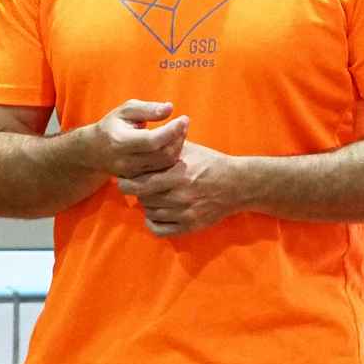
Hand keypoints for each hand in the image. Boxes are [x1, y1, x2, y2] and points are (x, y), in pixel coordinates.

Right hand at [85, 99, 189, 178]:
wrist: (95, 151)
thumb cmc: (113, 125)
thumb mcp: (126, 110)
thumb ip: (147, 109)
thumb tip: (170, 108)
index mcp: (120, 142)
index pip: (153, 140)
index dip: (172, 130)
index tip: (184, 118)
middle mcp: (125, 161)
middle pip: (162, 155)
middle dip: (178, 138)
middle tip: (183, 124)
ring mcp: (132, 174)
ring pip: (165, 165)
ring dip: (178, 148)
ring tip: (180, 132)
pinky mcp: (138, 181)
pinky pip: (162, 172)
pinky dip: (172, 158)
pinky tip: (173, 145)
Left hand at [115, 140, 247, 236]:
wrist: (237, 185)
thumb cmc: (211, 163)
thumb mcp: (190, 149)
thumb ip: (168, 144)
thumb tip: (147, 133)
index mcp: (178, 174)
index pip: (140, 181)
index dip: (129, 178)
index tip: (127, 175)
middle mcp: (180, 195)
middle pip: (142, 197)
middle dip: (135, 190)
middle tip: (134, 185)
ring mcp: (184, 213)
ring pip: (150, 212)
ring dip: (147, 204)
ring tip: (152, 195)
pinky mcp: (189, 226)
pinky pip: (159, 230)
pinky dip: (153, 222)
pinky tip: (156, 213)